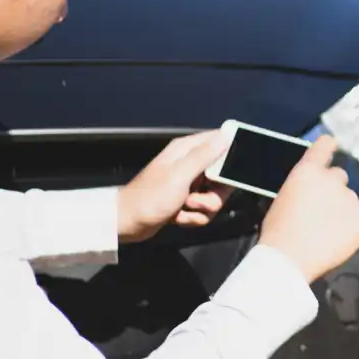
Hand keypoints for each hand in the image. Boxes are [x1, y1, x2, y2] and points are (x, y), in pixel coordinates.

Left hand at [117, 131, 232, 243]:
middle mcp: (190, 164)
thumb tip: (226, 135)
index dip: (231, 155)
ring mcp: (189, 184)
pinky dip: (193, 217)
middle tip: (198, 198)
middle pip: (223, 175)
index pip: (220, 141)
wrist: (127, 223)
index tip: (230, 173)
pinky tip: (178, 216)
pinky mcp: (186, 200)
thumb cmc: (150, 198)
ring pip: (215, 196)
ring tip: (184, 208)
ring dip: (202, 208)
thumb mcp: (179, 175)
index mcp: (187, 150)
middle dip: (215, 193)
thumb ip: (204, 155)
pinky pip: (205, 209)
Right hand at [258, 136, 358, 282]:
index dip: (329, 146)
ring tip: (326, 231)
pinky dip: (352, 227)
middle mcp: (332, 179)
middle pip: (339, 176)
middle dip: (333, 189)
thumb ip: (304, 186)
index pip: (325, 146)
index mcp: (308, 171)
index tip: (333, 144)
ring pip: (349, 199)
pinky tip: (336, 239)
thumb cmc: (279, 231)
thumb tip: (313, 190)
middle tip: (322, 210)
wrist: (289, 259)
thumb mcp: (285, 197)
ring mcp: (350, 198)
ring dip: (342, 209)